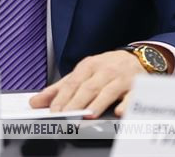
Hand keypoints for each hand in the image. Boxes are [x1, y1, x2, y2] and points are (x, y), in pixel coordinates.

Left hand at [29, 51, 144, 117]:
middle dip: (76, 103)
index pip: (72, 83)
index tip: (54, 111)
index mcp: (87, 66)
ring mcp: (120, 79)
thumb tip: (36, 101)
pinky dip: (125, 104)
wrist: (138, 58)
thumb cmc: (107, 67)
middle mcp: (103, 71)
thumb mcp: (83, 72)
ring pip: (107, 92)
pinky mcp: (136, 86)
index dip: (62, 98)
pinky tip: (118, 112)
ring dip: (97, 104)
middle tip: (66, 116)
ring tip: (87, 115)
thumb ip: (60, 88)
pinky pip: (132, 96)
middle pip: (87, 88)